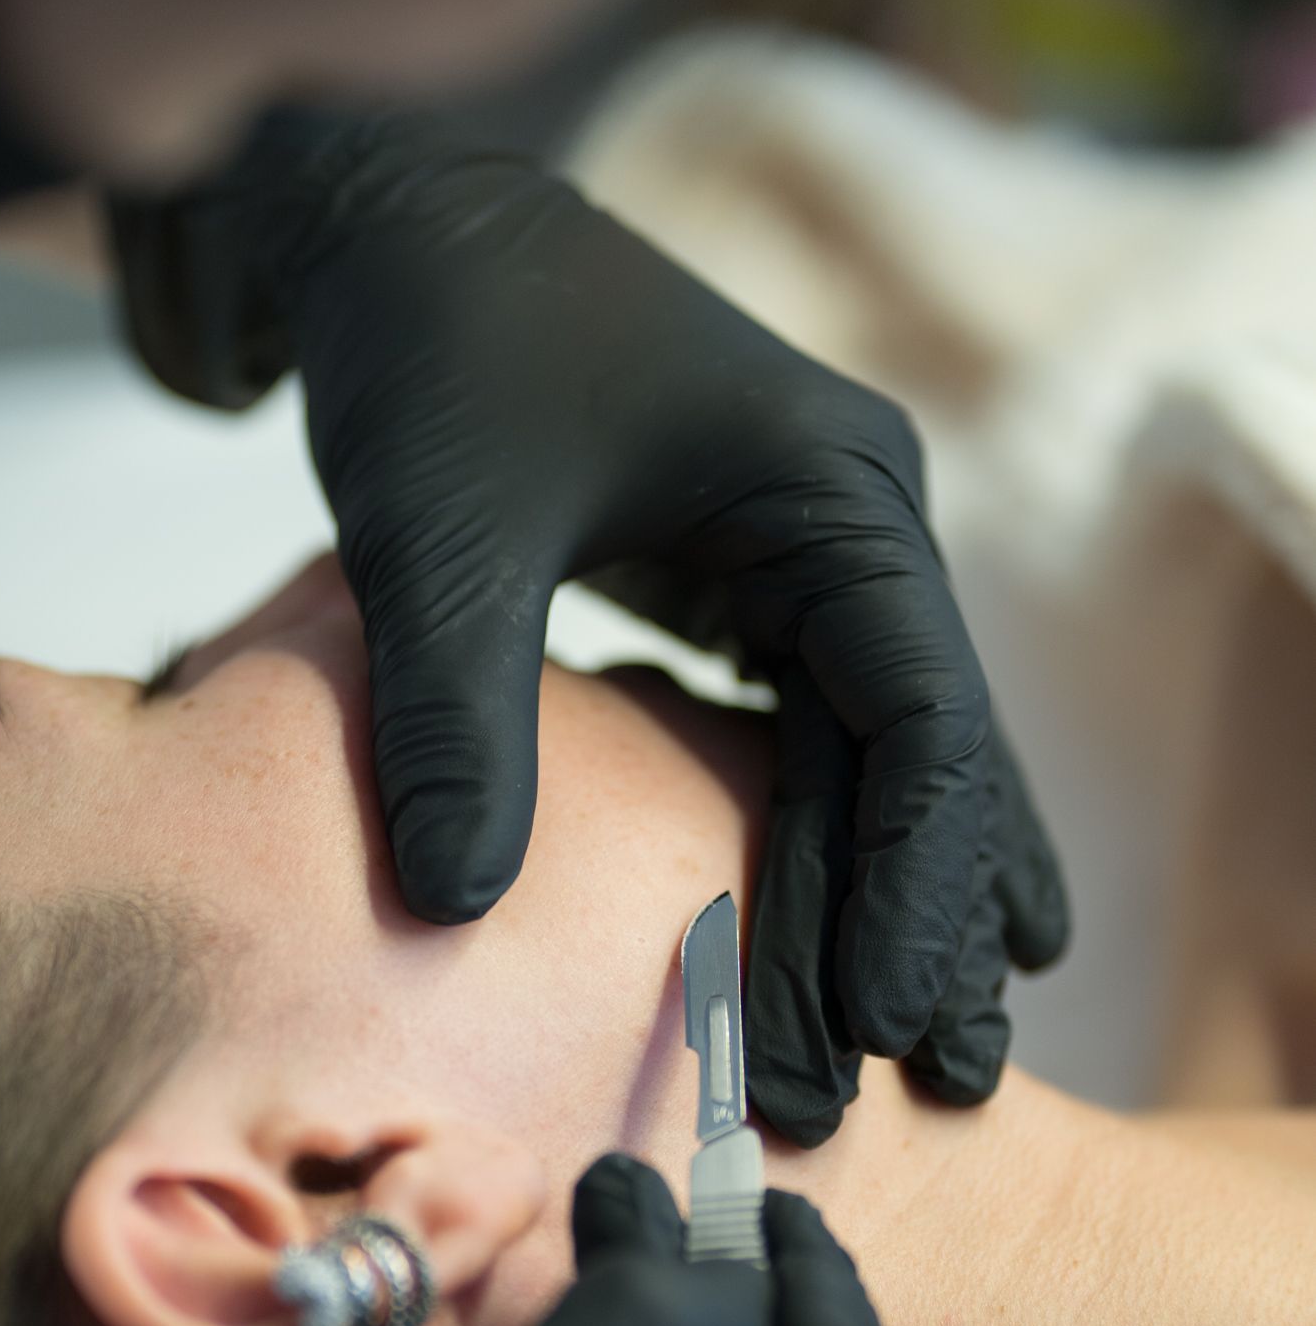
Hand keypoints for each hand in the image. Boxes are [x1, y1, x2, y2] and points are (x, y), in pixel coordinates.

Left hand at [109, 110, 1069, 1143]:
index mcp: (833, 495)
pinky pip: (818, 748)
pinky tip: (863, 959)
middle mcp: (855, 531)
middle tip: (928, 1087)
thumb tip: (456, 909)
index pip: (919, 717)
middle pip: (923, 760)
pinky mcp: (750, 595)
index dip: (906, 882)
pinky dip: (834, 854)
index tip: (879, 1023)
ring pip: (884, 765)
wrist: (394, 239)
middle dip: (916, 925)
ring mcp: (813, 564)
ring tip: (932, 1064)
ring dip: (896, 908)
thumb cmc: (430, 351)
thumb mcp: (437, 533)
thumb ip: (453, 715)